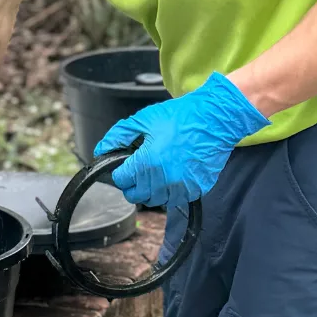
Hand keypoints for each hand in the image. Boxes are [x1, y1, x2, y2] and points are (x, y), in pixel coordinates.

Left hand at [93, 73, 268, 208]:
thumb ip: (118, 135)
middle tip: (138, 169)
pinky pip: (176, 199)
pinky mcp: (197, 189)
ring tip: (156, 171)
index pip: (121, 181)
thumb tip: (101, 150)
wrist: (215, 118)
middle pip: (136, 195)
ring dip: (151, 189)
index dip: (120, 172)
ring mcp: (182, 187)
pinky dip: (171, 191)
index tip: (125, 165)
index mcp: (147, 163)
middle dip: (133, 183)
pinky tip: (173, 175)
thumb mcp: (144, 119)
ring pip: (155, 201)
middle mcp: (163, 179)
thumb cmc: (181, 116)